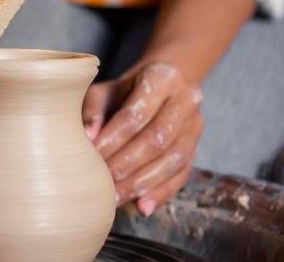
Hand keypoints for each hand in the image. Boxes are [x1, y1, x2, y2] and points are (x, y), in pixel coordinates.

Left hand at [82, 62, 203, 215]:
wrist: (156, 89)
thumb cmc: (122, 92)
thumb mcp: (104, 91)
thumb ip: (94, 110)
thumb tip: (87, 138)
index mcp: (162, 77)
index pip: (137, 113)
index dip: (114, 138)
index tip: (92, 156)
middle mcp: (186, 99)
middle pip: (158, 139)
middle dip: (127, 164)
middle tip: (102, 182)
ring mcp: (195, 126)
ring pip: (173, 160)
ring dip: (142, 182)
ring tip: (115, 197)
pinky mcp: (196, 149)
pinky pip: (181, 176)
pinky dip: (161, 193)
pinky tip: (142, 206)